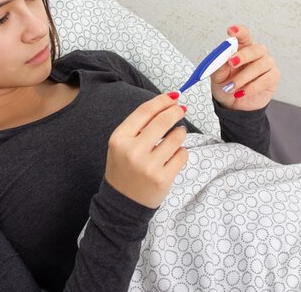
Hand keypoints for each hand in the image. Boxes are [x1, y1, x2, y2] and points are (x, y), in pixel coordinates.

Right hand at [105, 92, 188, 208]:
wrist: (122, 202)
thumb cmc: (124, 168)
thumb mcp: (121, 144)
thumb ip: (140, 125)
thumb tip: (169, 101)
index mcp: (119, 139)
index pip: (145, 111)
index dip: (162, 101)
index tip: (173, 97)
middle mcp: (132, 151)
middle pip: (163, 121)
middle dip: (176, 111)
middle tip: (181, 109)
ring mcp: (148, 166)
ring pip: (176, 137)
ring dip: (180, 132)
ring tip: (176, 136)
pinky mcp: (163, 179)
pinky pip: (182, 155)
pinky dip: (181, 152)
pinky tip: (174, 155)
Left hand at [210, 25, 280, 110]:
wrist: (233, 104)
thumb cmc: (226, 85)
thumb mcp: (217, 76)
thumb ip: (219, 65)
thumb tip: (222, 57)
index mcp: (242, 47)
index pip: (244, 35)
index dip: (239, 32)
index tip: (231, 31)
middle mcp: (257, 53)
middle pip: (254, 49)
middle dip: (242, 56)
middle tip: (231, 62)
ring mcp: (267, 64)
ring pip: (260, 66)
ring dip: (243, 77)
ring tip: (231, 87)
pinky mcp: (273, 77)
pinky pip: (265, 79)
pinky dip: (252, 87)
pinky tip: (242, 93)